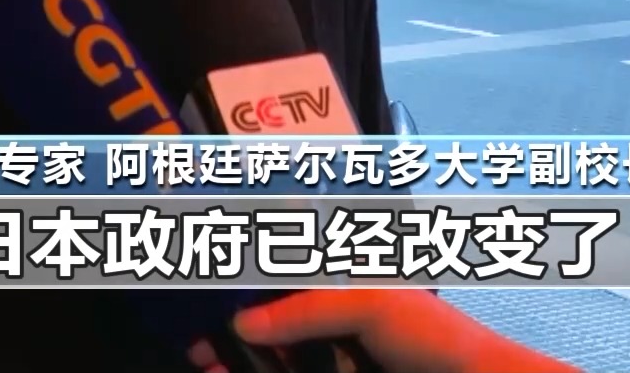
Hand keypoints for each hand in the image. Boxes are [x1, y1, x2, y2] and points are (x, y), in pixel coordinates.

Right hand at [186, 291, 577, 372]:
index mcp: (342, 278)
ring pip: (271, 350)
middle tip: (192, 339)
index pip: (281, 266)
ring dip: (236, 356)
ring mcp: (331, 350)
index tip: (203, 287)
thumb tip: (246, 324)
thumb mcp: (371, 307)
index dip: (241, 274)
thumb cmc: (437, 337)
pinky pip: (284, 372)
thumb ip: (307, 310)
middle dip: (226, 323)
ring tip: (203, 360)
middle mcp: (332, 313)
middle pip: (267, 313)